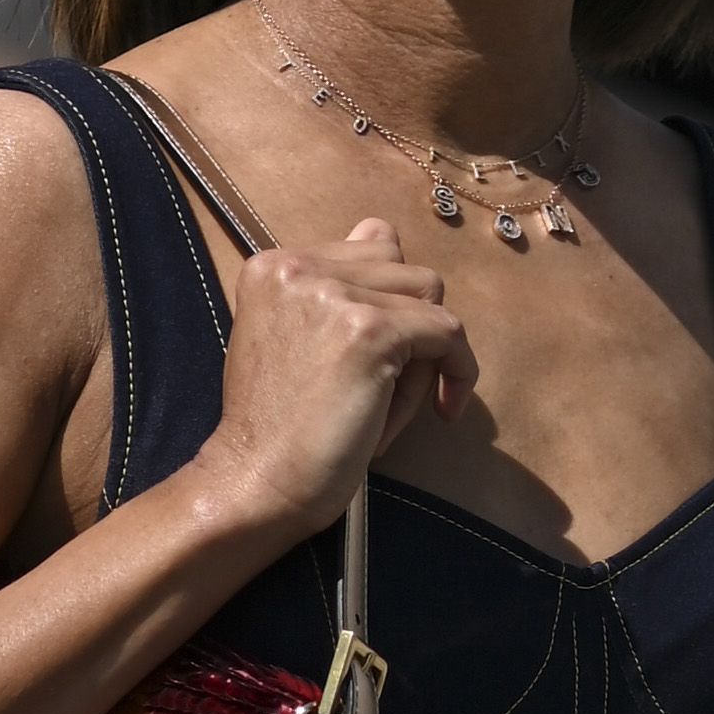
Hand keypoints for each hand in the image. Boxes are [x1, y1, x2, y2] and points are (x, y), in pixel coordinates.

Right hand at [204, 215, 476, 536]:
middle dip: (408, 327)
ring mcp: (334, 296)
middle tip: (383, 389)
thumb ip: (332, 288)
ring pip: (428, 297)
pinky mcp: (369, 331)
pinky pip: (448, 334)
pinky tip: (444, 409)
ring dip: (425, 352)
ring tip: (389, 403)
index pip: (370, 249)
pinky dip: (458, 371)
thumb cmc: (276, 430)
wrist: (255, 483)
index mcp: (274, 265)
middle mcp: (298, 267)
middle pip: (403, 270)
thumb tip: (380, 231)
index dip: (388, 304)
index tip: (384, 357)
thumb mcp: (290, 338)